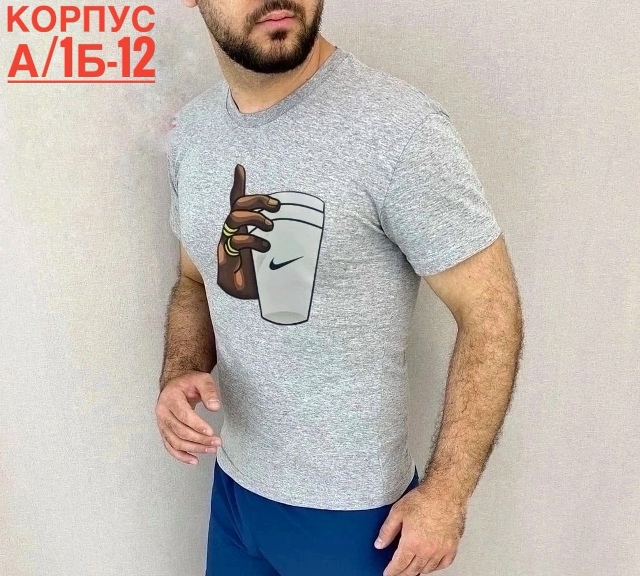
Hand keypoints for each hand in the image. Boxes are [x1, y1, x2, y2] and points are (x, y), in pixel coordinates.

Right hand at [155, 371, 221, 464]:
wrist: (176, 384)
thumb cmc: (189, 382)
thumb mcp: (202, 379)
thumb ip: (209, 391)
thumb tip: (215, 407)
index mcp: (170, 398)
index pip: (183, 415)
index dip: (197, 425)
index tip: (211, 432)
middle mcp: (162, 412)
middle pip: (180, 431)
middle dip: (199, 439)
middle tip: (216, 442)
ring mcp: (161, 423)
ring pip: (175, 442)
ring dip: (194, 449)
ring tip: (211, 450)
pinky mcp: (164, 431)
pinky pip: (170, 447)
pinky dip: (181, 456)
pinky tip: (194, 460)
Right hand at [217, 164, 279, 298]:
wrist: (253, 299)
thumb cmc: (268, 275)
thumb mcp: (281, 254)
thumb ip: (290, 241)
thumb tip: (316, 231)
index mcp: (244, 228)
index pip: (238, 202)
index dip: (237, 184)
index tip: (240, 168)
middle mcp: (233, 232)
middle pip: (238, 204)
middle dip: (258, 201)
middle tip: (277, 207)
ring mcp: (228, 244)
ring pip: (234, 217)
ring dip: (255, 217)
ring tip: (271, 227)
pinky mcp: (226, 258)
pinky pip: (235, 240)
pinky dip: (250, 239)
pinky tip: (264, 245)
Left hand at [374, 482, 466, 574]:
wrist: (445, 491)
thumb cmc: (423, 498)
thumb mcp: (397, 511)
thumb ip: (387, 531)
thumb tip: (379, 544)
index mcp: (412, 543)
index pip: (399, 564)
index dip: (392, 571)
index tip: (388, 573)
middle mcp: (427, 550)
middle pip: (413, 570)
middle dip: (403, 573)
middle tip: (398, 573)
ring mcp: (441, 550)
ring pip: (427, 569)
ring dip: (418, 570)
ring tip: (412, 568)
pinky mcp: (453, 546)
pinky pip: (444, 564)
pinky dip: (435, 567)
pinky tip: (430, 564)